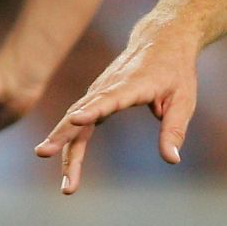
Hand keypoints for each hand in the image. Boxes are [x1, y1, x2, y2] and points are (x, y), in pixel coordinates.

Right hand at [34, 23, 197, 193]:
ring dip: (64, 149)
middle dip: (62, 135)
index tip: (75, 120)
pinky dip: (70, 144)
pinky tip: (67, 169)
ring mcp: (99, 91)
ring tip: (67, 186)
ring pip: (74, 121)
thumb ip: (174, 129)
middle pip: (80, 111)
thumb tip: (172, 159)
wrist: (160, 39)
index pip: (108, 98)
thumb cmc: (175, 70)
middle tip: (42, 154)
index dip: (91, 109)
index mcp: (132, 84)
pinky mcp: (96, 97)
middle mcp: (109, 86)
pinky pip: (79, 122)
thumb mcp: (184, 99)